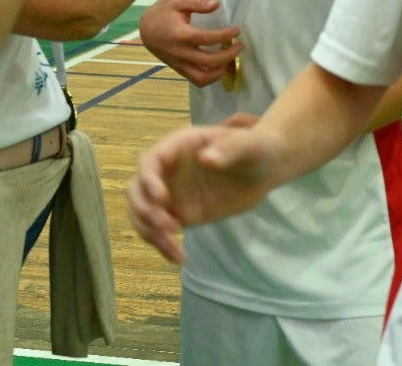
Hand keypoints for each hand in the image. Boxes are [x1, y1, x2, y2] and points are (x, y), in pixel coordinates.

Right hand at [126, 120, 278, 261]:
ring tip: (176, 250)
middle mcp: (168, 170)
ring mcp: (170, 193)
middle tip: (172, 227)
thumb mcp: (250, 145)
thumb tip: (206, 158)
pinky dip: (162, 245)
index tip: (162, 199)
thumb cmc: (257, 148)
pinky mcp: (179, 213)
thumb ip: (230, 148)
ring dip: (150, 233)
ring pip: (142, 213)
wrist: (265, 169)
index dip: (148, 180)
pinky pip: (158, 231)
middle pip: (136, 190)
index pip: (149, 161)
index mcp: (178, 146)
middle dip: (146, 210)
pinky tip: (179, 257)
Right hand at [139, 0, 243, 85]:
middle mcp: (181, 52)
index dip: (224, 35)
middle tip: (240, 46)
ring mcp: (180, 64)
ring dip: (221, 71)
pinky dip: (211, 78)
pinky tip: (219, 67)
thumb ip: (197, 3)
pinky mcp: (180, 70)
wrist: (146, 30)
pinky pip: (197, 81)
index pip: (206, 38)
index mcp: (181, 34)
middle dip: (229, 55)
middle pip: (209, 61)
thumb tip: (216, 5)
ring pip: (203, 77)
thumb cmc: (165, 14)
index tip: (237, 31)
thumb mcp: (178, 2)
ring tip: (231, 59)